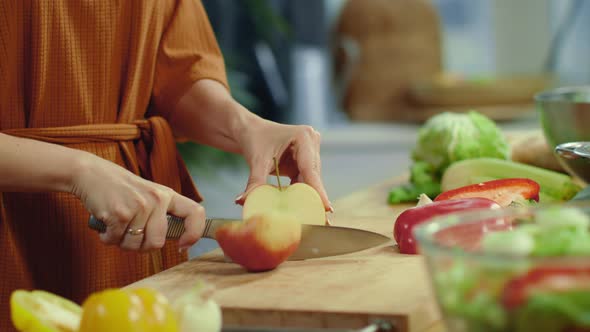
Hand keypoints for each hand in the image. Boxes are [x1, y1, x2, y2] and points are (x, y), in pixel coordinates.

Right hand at [70, 152, 204, 250]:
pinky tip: (105, 222)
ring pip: (134, 245)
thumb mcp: (148, 194)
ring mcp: (139, 206)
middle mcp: (156, 199)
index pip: (195, 212)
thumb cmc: (121, 189)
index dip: (194, 233)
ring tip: (116, 224)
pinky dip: (107, 238)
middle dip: (141, 247)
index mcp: (167, 195)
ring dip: (121, 242)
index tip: (183, 245)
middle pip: (157, 243)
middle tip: (130, 235)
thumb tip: (177, 241)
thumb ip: (161, 214)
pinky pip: (115, 240)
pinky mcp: (119, 213)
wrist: (90, 173)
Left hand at [234, 120, 332, 211]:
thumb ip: (254, 183)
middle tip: (318, 220)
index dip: (318, 190)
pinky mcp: (306, 161)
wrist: (250, 131)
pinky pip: (305, 180)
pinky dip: (299, 192)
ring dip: (306, 196)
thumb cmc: (254, 139)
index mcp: (303, 137)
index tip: (326, 209)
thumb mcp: (256, 161)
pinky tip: (299, 207)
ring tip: (311, 218)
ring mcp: (311, 151)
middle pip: (313, 176)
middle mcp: (311, 142)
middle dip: (312, 198)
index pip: (310, 169)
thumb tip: (242, 201)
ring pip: (310, 180)